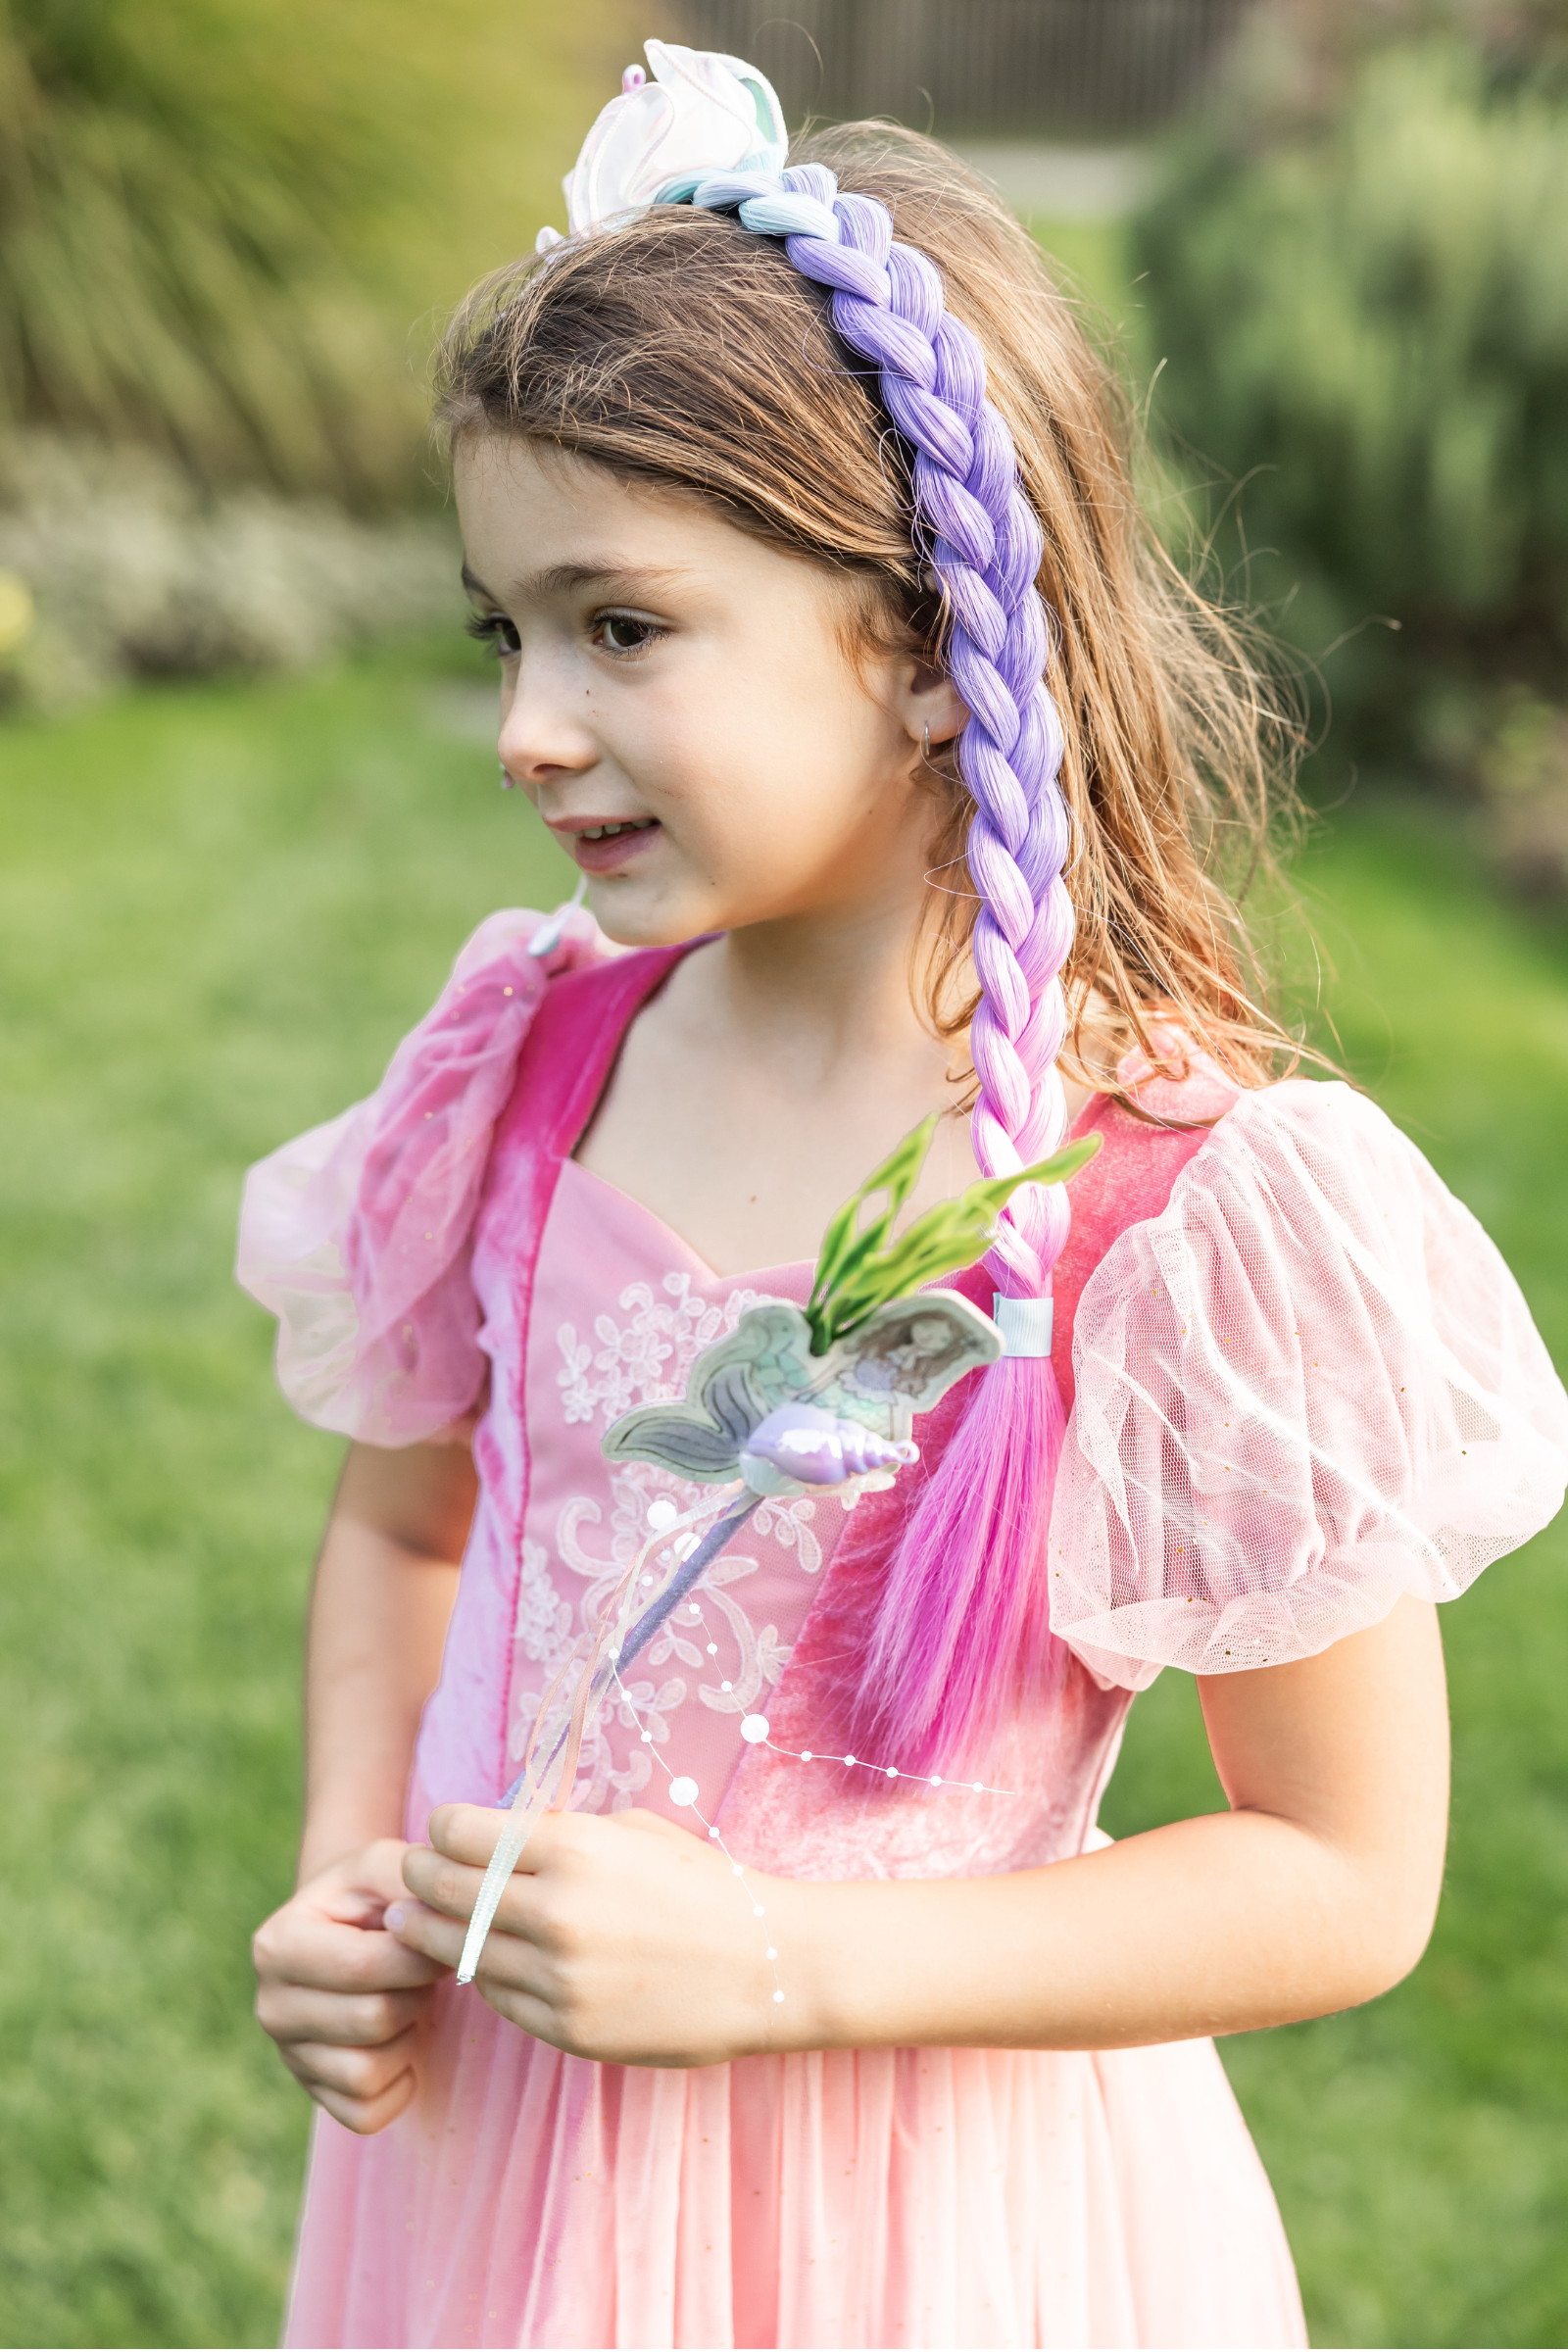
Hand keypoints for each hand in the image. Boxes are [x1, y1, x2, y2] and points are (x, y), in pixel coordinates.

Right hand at [253, 1840, 450, 2132]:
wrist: (350, 1932)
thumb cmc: (374, 1895)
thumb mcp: (386, 1865)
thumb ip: (410, 1877)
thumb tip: (427, 1922)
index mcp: (277, 1944)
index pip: (364, 1966)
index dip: (419, 1956)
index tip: (434, 1939)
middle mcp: (270, 2007)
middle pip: (372, 2020)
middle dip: (416, 1994)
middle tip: (421, 1972)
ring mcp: (288, 2057)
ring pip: (368, 2073)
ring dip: (408, 2037)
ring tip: (407, 2001)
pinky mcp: (314, 2095)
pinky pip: (367, 2113)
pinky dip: (398, 2083)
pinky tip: (401, 2043)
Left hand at [392, 1804, 792, 2067]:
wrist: (769, 1967)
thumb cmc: (706, 1885)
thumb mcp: (635, 1832)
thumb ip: (562, 1832)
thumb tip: (499, 1833)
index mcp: (574, 1847)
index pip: (459, 1834)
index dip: (442, 1830)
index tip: (442, 1833)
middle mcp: (556, 1911)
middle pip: (443, 1892)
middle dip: (420, 1880)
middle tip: (411, 1879)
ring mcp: (558, 1977)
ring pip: (459, 1953)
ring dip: (437, 1935)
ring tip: (422, 1924)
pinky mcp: (566, 2029)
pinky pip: (499, 1999)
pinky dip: (487, 1978)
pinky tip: (489, 1962)